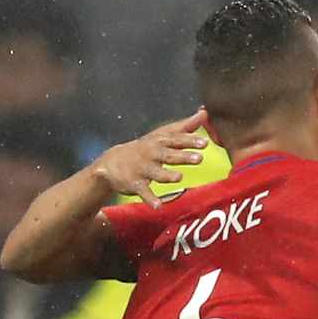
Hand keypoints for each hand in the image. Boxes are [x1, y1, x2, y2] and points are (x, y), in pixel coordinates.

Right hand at [91, 109, 208, 207]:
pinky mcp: (134, 183)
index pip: (176, 140)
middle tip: (200, 158)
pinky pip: (143, 192)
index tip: (205, 143)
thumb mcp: (163, 134)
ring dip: (167, 176)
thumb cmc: (147, 147)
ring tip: (179, 178)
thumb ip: (185, 126)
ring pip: (156, 173)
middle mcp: (151, 154)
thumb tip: (205, 112)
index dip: (190, 141)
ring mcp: (142, 169)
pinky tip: (158, 206)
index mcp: (160, 141)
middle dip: (183, 156)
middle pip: (169, 155)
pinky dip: (150, 199)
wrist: (113, 162)